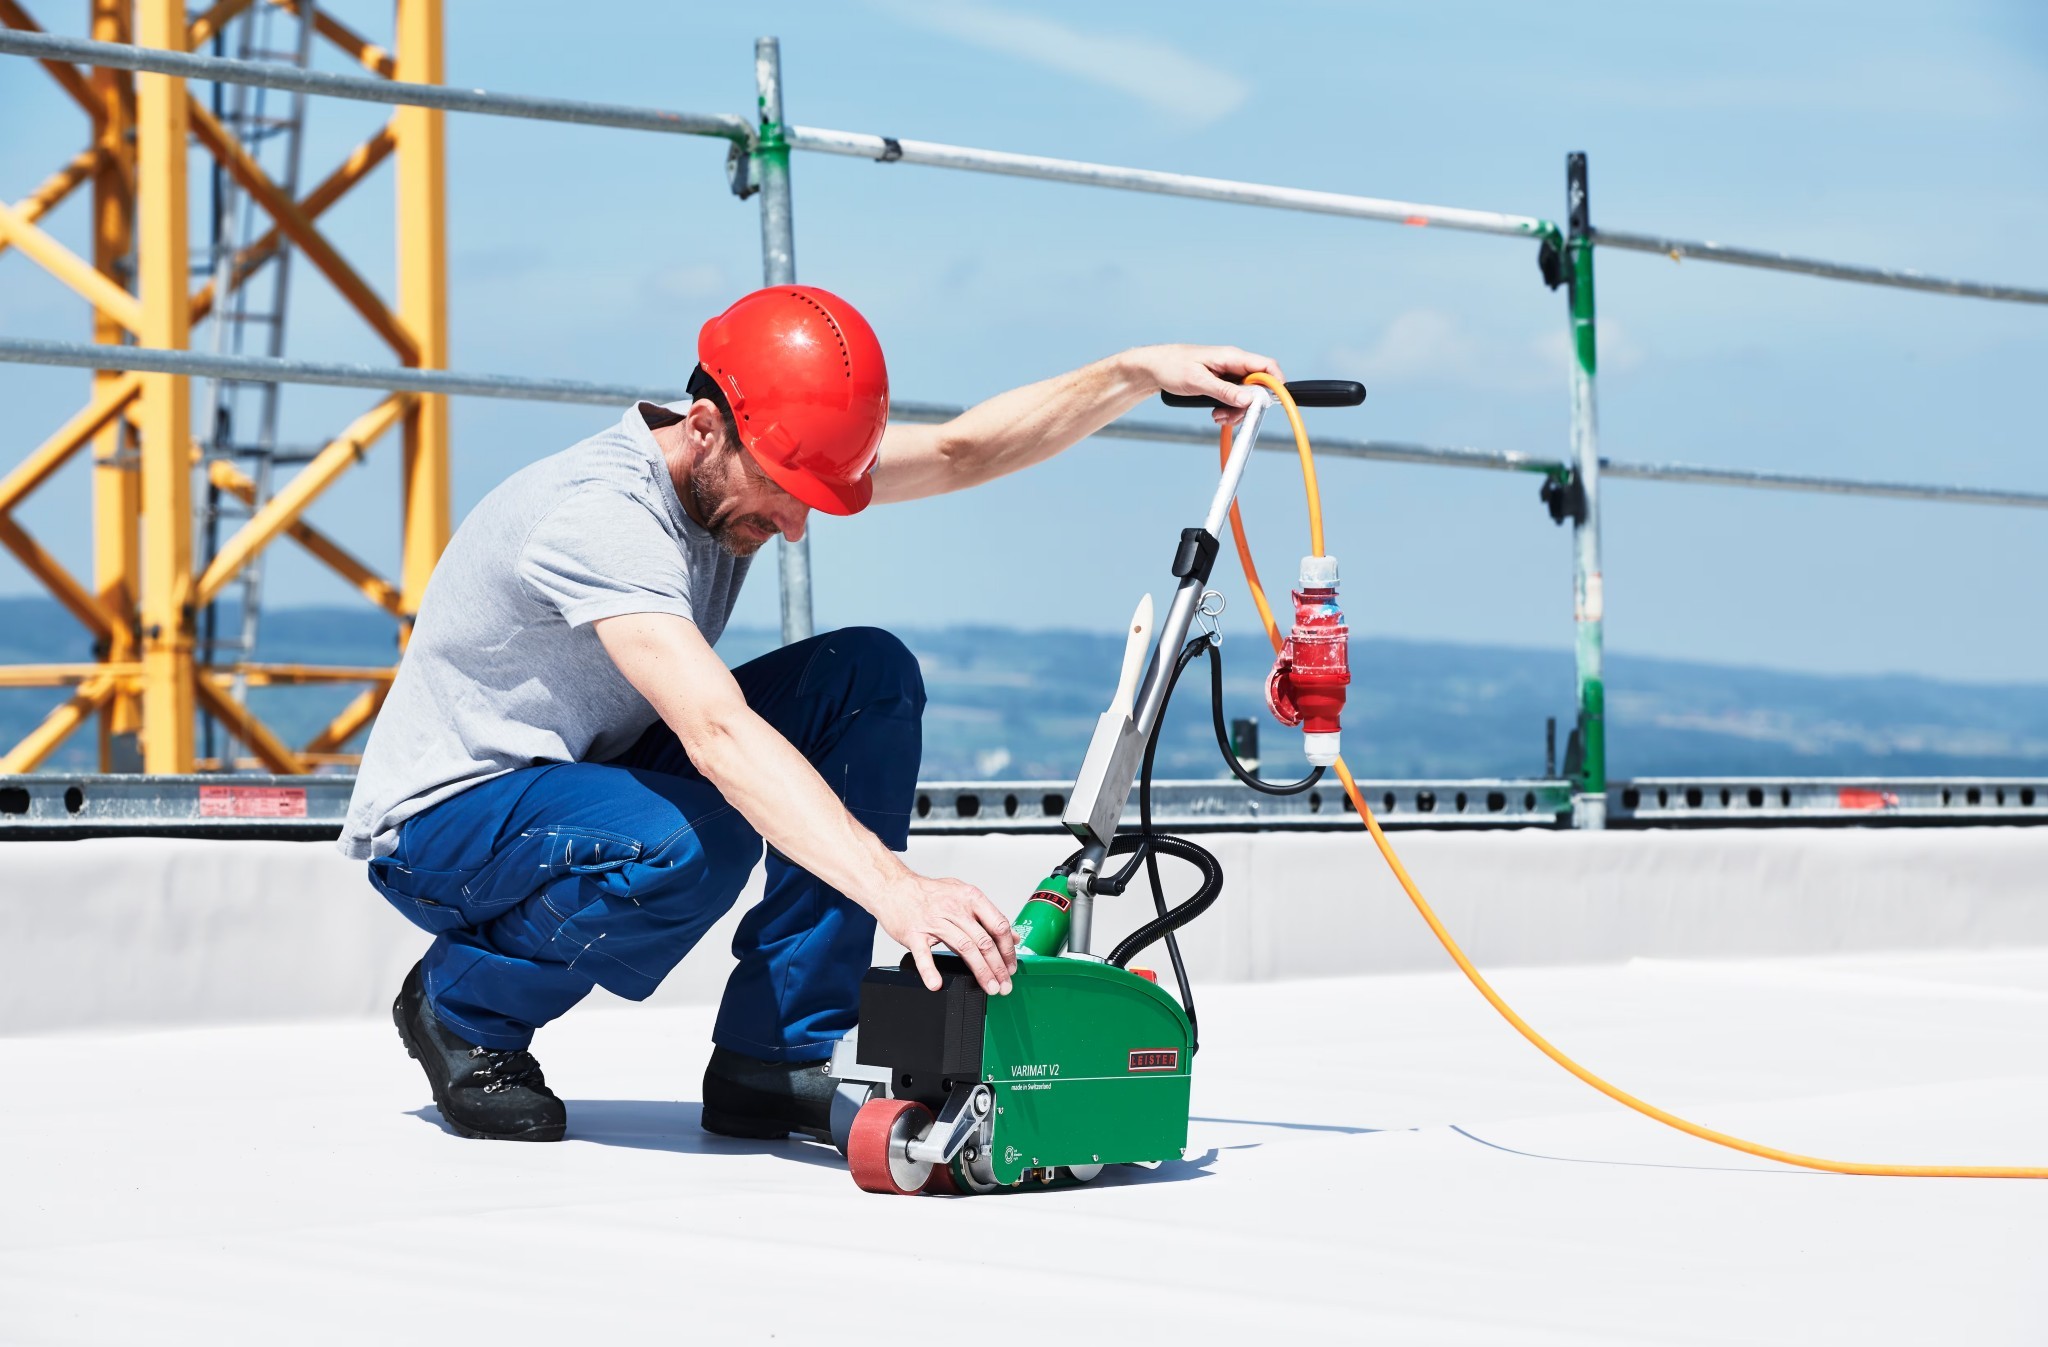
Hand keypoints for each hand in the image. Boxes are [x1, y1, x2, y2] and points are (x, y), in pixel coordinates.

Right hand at [871, 870, 1019, 994]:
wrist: (893, 887)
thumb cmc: (928, 894)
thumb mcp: (963, 896)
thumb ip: (988, 916)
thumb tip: (1012, 936)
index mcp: (970, 897)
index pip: (998, 924)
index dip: (1008, 949)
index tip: (1011, 966)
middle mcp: (954, 908)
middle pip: (983, 940)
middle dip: (998, 966)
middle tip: (1004, 985)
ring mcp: (934, 921)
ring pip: (964, 948)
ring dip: (980, 971)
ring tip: (989, 987)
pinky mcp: (914, 933)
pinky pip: (924, 954)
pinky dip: (930, 971)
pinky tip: (937, 983)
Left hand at [1128, 344, 1284, 425]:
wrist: (1153, 368)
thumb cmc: (1172, 367)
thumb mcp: (1197, 381)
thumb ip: (1224, 391)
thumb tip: (1249, 400)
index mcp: (1232, 357)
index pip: (1267, 367)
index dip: (1276, 384)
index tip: (1270, 404)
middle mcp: (1234, 364)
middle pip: (1258, 387)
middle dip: (1248, 406)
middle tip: (1230, 417)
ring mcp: (1228, 374)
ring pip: (1246, 396)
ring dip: (1236, 411)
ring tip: (1216, 417)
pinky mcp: (1221, 383)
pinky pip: (1234, 398)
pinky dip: (1228, 409)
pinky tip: (1215, 413)